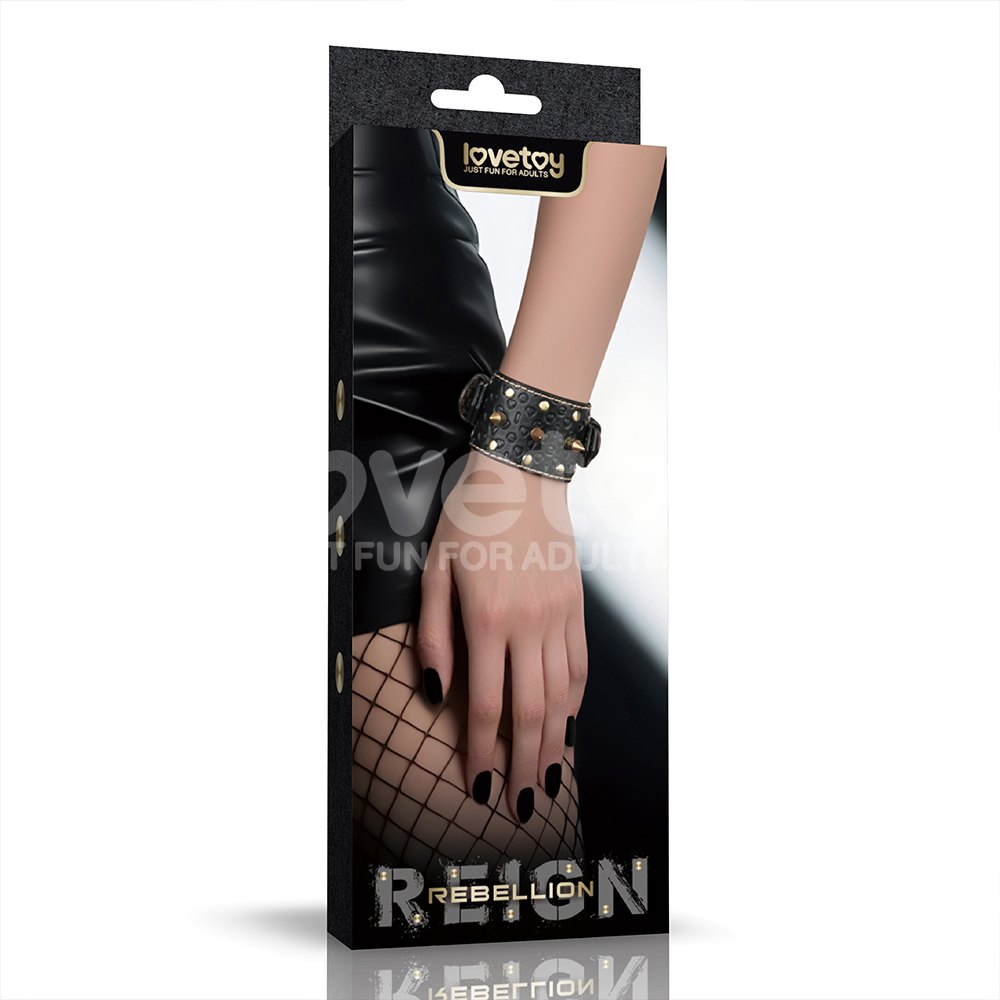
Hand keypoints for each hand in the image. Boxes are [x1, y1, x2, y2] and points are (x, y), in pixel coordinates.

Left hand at [416, 449, 587, 822]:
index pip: (486, 705)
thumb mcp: (434, 571)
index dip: (482, 753)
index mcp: (486, 619)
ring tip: (545, 783)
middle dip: (522, 767)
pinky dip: (574, 706)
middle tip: (517, 806)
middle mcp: (529, 625)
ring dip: (553, 746)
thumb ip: (433, 636)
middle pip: (530, 714)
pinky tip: (567, 730)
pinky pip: (580, 668)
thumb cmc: (470, 522)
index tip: (479, 786)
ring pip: (561, 698)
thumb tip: (438, 694)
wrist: (522, 477)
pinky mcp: (577, 609)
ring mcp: (559, 618)